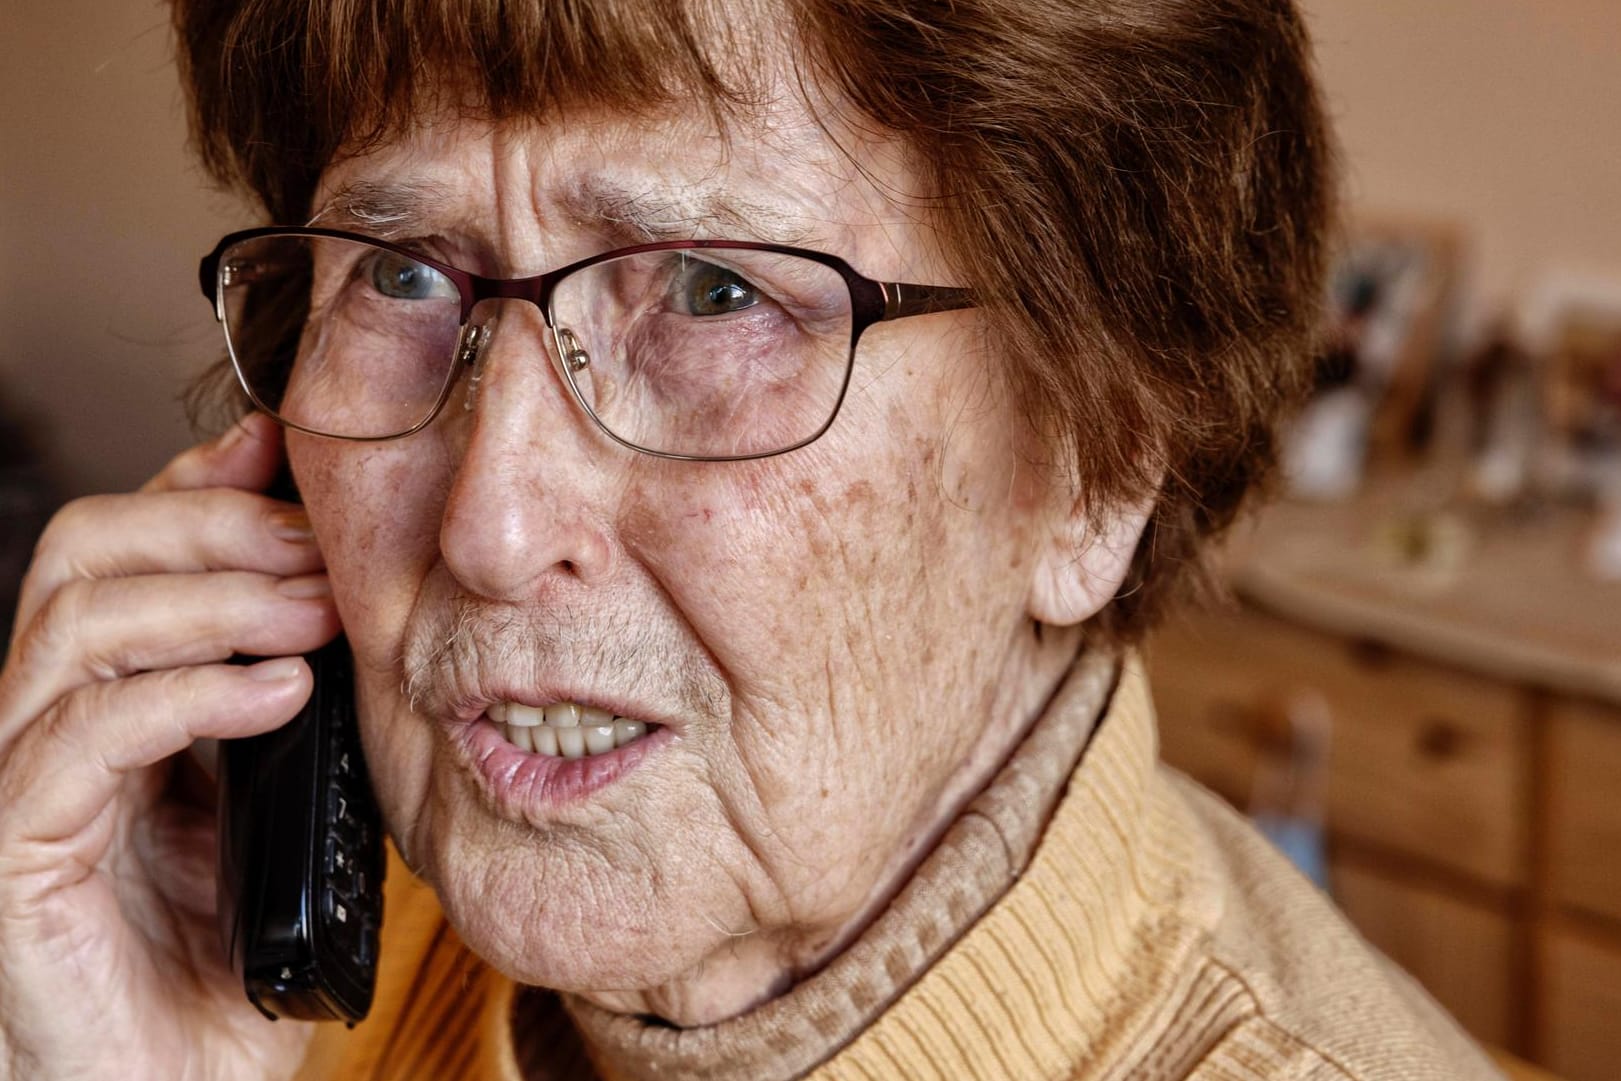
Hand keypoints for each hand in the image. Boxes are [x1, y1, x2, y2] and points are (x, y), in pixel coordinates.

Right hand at [0, 415, 340, 1080]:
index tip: (289, 453)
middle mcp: (48, 729)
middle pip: (81, 557)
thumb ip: (297, 721)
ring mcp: (20, 790)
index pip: (128, 553)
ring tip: (316, 615)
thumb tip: (359, 622)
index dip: (201, 487)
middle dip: (209, 527)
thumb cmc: (233, 971)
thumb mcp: (285, 817)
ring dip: (211, 599)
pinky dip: (185, 694)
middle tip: (320, 547)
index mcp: (114, 707)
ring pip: (74, 627)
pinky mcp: (15, 858)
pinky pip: (79, 739)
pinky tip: (278, 694)